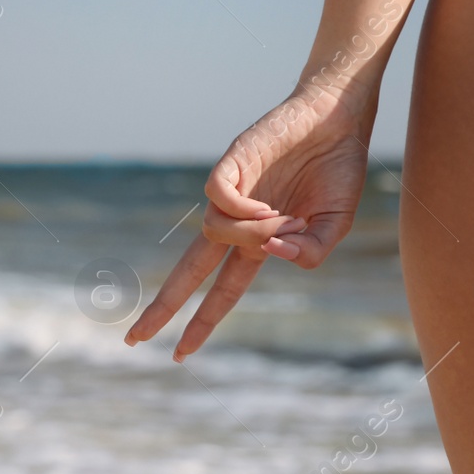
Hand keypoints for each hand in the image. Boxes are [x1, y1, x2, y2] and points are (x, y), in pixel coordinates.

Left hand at [124, 87, 372, 359]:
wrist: (339, 120)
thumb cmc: (339, 170)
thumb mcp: (336, 226)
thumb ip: (310, 252)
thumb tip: (271, 252)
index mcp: (262, 240)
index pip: (223, 288)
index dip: (204, 320)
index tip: (181, 352)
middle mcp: (239, 221)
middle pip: (190, 270)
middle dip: (164, 305)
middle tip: (135, 339)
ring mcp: (232, 193)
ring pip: (216, 231)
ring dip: (251, 235)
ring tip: (288, 218)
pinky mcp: (232, 164)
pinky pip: (218, 197)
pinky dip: (240, 210)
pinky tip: (267, 208)